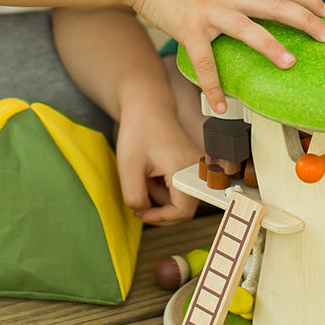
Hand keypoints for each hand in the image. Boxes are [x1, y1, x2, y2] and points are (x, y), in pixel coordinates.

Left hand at [114, 104, 201, 225]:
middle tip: (140, 194)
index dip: (161, 218)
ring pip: (183, 196)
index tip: (141, 212)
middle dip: (160, 207)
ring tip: (145, 177)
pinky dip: (166, 186)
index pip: (182, 211)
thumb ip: (135, 197)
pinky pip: (182, 185)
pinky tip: (153, 172)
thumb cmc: (138, 131)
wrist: (148, 106)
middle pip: (185, 207)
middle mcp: (197, 168)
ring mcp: (197, 165)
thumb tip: (143, 211)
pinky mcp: (193, 163)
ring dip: (161, 196)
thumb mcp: (128, 168)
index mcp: (184, 169)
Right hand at [134, 0, 324, 114]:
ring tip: (290, 64)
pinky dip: (213, 85)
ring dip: (271, 46)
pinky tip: (221, 105)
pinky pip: (204, 61)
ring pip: (248, 28)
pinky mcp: (187, 27)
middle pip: (276, 4)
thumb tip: (252, 12)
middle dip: (306, 20)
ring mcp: (210, 11)